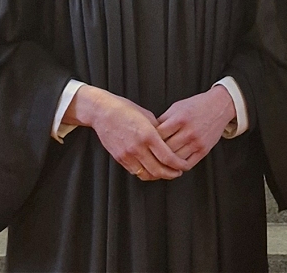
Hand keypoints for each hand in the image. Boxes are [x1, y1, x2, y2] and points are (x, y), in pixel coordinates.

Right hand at [68, 86, 187, 180]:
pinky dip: (146, 173)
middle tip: (178, 172)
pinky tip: (151, 169)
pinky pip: (135, 172)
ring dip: (158, 176)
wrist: (102, 112)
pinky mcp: (120, 158)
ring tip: (166, 172)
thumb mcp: (147, 116)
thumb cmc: (125, 110)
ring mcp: (127, 154)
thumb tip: (169, 140)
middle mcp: (138, 147)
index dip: (178, 165)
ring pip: (147, 174)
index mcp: (148, 135)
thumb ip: (159, 130)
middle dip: (171, 174)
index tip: (184, 165)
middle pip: (158, 170)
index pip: (167, 157)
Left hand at [155, 86, 236, 170]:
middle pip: (166, 149)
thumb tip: (149, 133)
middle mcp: (189, 131)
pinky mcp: (204, 150)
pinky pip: (187, 164)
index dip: (150, 140)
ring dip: (166, 162)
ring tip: (159, 161)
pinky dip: (178, 167)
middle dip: (156, 152)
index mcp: (180, 118)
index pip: (158, 135)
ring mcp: (197, 142)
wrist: (219, 106)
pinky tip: (172, 165)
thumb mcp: (177, 107)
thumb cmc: (196, 105)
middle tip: (150, 154)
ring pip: (175, 159)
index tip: (146, 142)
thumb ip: (163, 120)